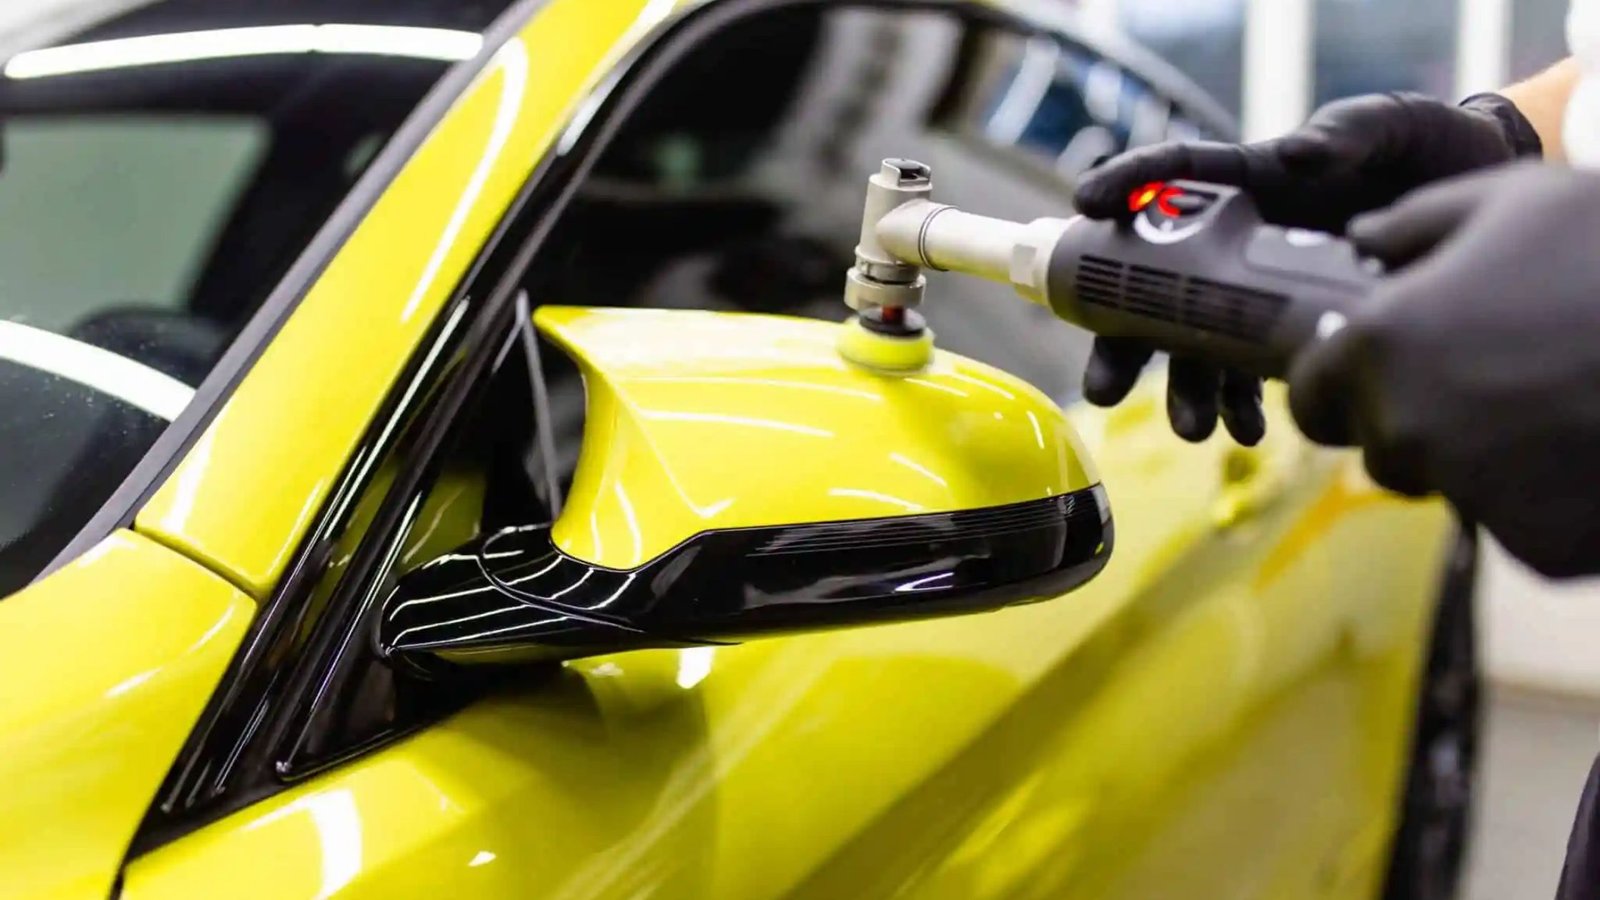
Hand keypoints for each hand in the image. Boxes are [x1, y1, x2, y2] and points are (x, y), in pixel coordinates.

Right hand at [1073, 93, 1539, 444]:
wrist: (1487, 195)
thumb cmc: (1425, 148)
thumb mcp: (1390, 127)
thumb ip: (1347, 134)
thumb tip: (1303, 158)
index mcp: (1248, 180)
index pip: (1169, 175)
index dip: (1123, 185)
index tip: (1084, 207)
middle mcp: (1239, 240)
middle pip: (1155, 290)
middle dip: (1124, 345)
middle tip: (1108, 387)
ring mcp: (1263, 289)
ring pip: (1200, 347)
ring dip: (1190, 393)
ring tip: (1199, 430)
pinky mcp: (1298, 330)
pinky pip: (1256, 374)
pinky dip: (1247, 406)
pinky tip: (1254, 431)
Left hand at [1289, 163, 1599, 576]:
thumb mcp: (1518, 199)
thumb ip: (1417, 221)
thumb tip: (1361, 240)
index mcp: (1380, 344)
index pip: (1312, 397)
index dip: (1341, 386)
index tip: (1383, 374)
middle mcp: (1406, 428)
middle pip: (1383, 447)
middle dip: (1419, 420)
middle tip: (1500, 377)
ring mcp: (1469, 493)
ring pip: (1451, 487)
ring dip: (1482, 461)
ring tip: (1556, 404)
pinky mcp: (1535, 543)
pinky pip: (1519, 525)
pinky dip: (1549, 501)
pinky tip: (1593, 447)